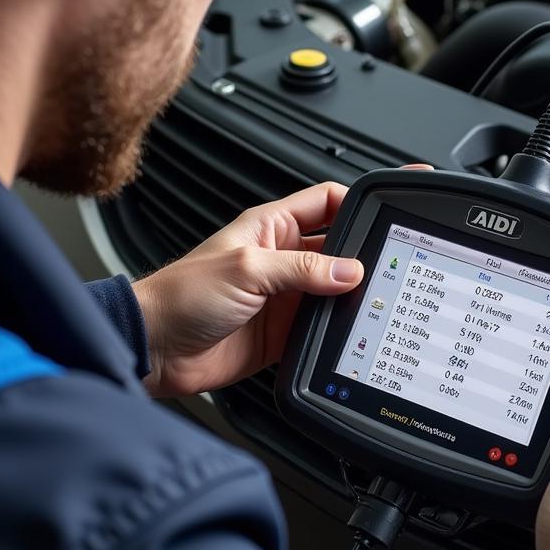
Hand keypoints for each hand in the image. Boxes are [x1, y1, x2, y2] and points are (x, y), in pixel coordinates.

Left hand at [133, 182, 363, 397]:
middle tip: (392, 261)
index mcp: (271, 227)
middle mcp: (281, 258)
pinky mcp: (283, 331)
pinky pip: (322, 327)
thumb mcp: (246, 269)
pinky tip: (352, 331)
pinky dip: (338, 330)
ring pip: (335, 289)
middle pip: (339, 247)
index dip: (357, 203)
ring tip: (378, 298)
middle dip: (364, 252)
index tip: (386, 211)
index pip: (327, 202)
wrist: (156, 347)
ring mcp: (284, 296)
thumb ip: (302, 267)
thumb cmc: (181, 295)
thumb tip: (349, 269)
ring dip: (353, 295)